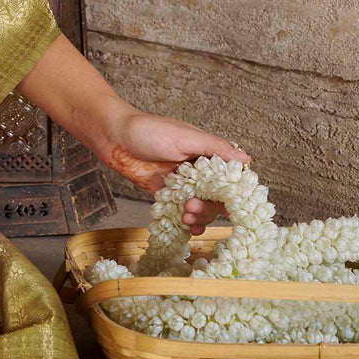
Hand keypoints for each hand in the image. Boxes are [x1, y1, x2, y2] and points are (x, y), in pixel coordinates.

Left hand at [103, 106, 251, 235]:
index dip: (234, 191)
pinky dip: (188, 222)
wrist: (113, 138)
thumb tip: (246, 159)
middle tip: (193, 207)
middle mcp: (198, 170)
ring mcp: (183, 183)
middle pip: (217, 197)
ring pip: (202, 207)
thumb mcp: (184, 136)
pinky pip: (183, 212)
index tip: (233, 205)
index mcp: (207, 152)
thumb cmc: (148, 130)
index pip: (231, 176)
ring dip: (199, 216)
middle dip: (210, 207)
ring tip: (185, 216)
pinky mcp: (167, 194)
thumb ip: (214, 148)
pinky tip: (187, 228)